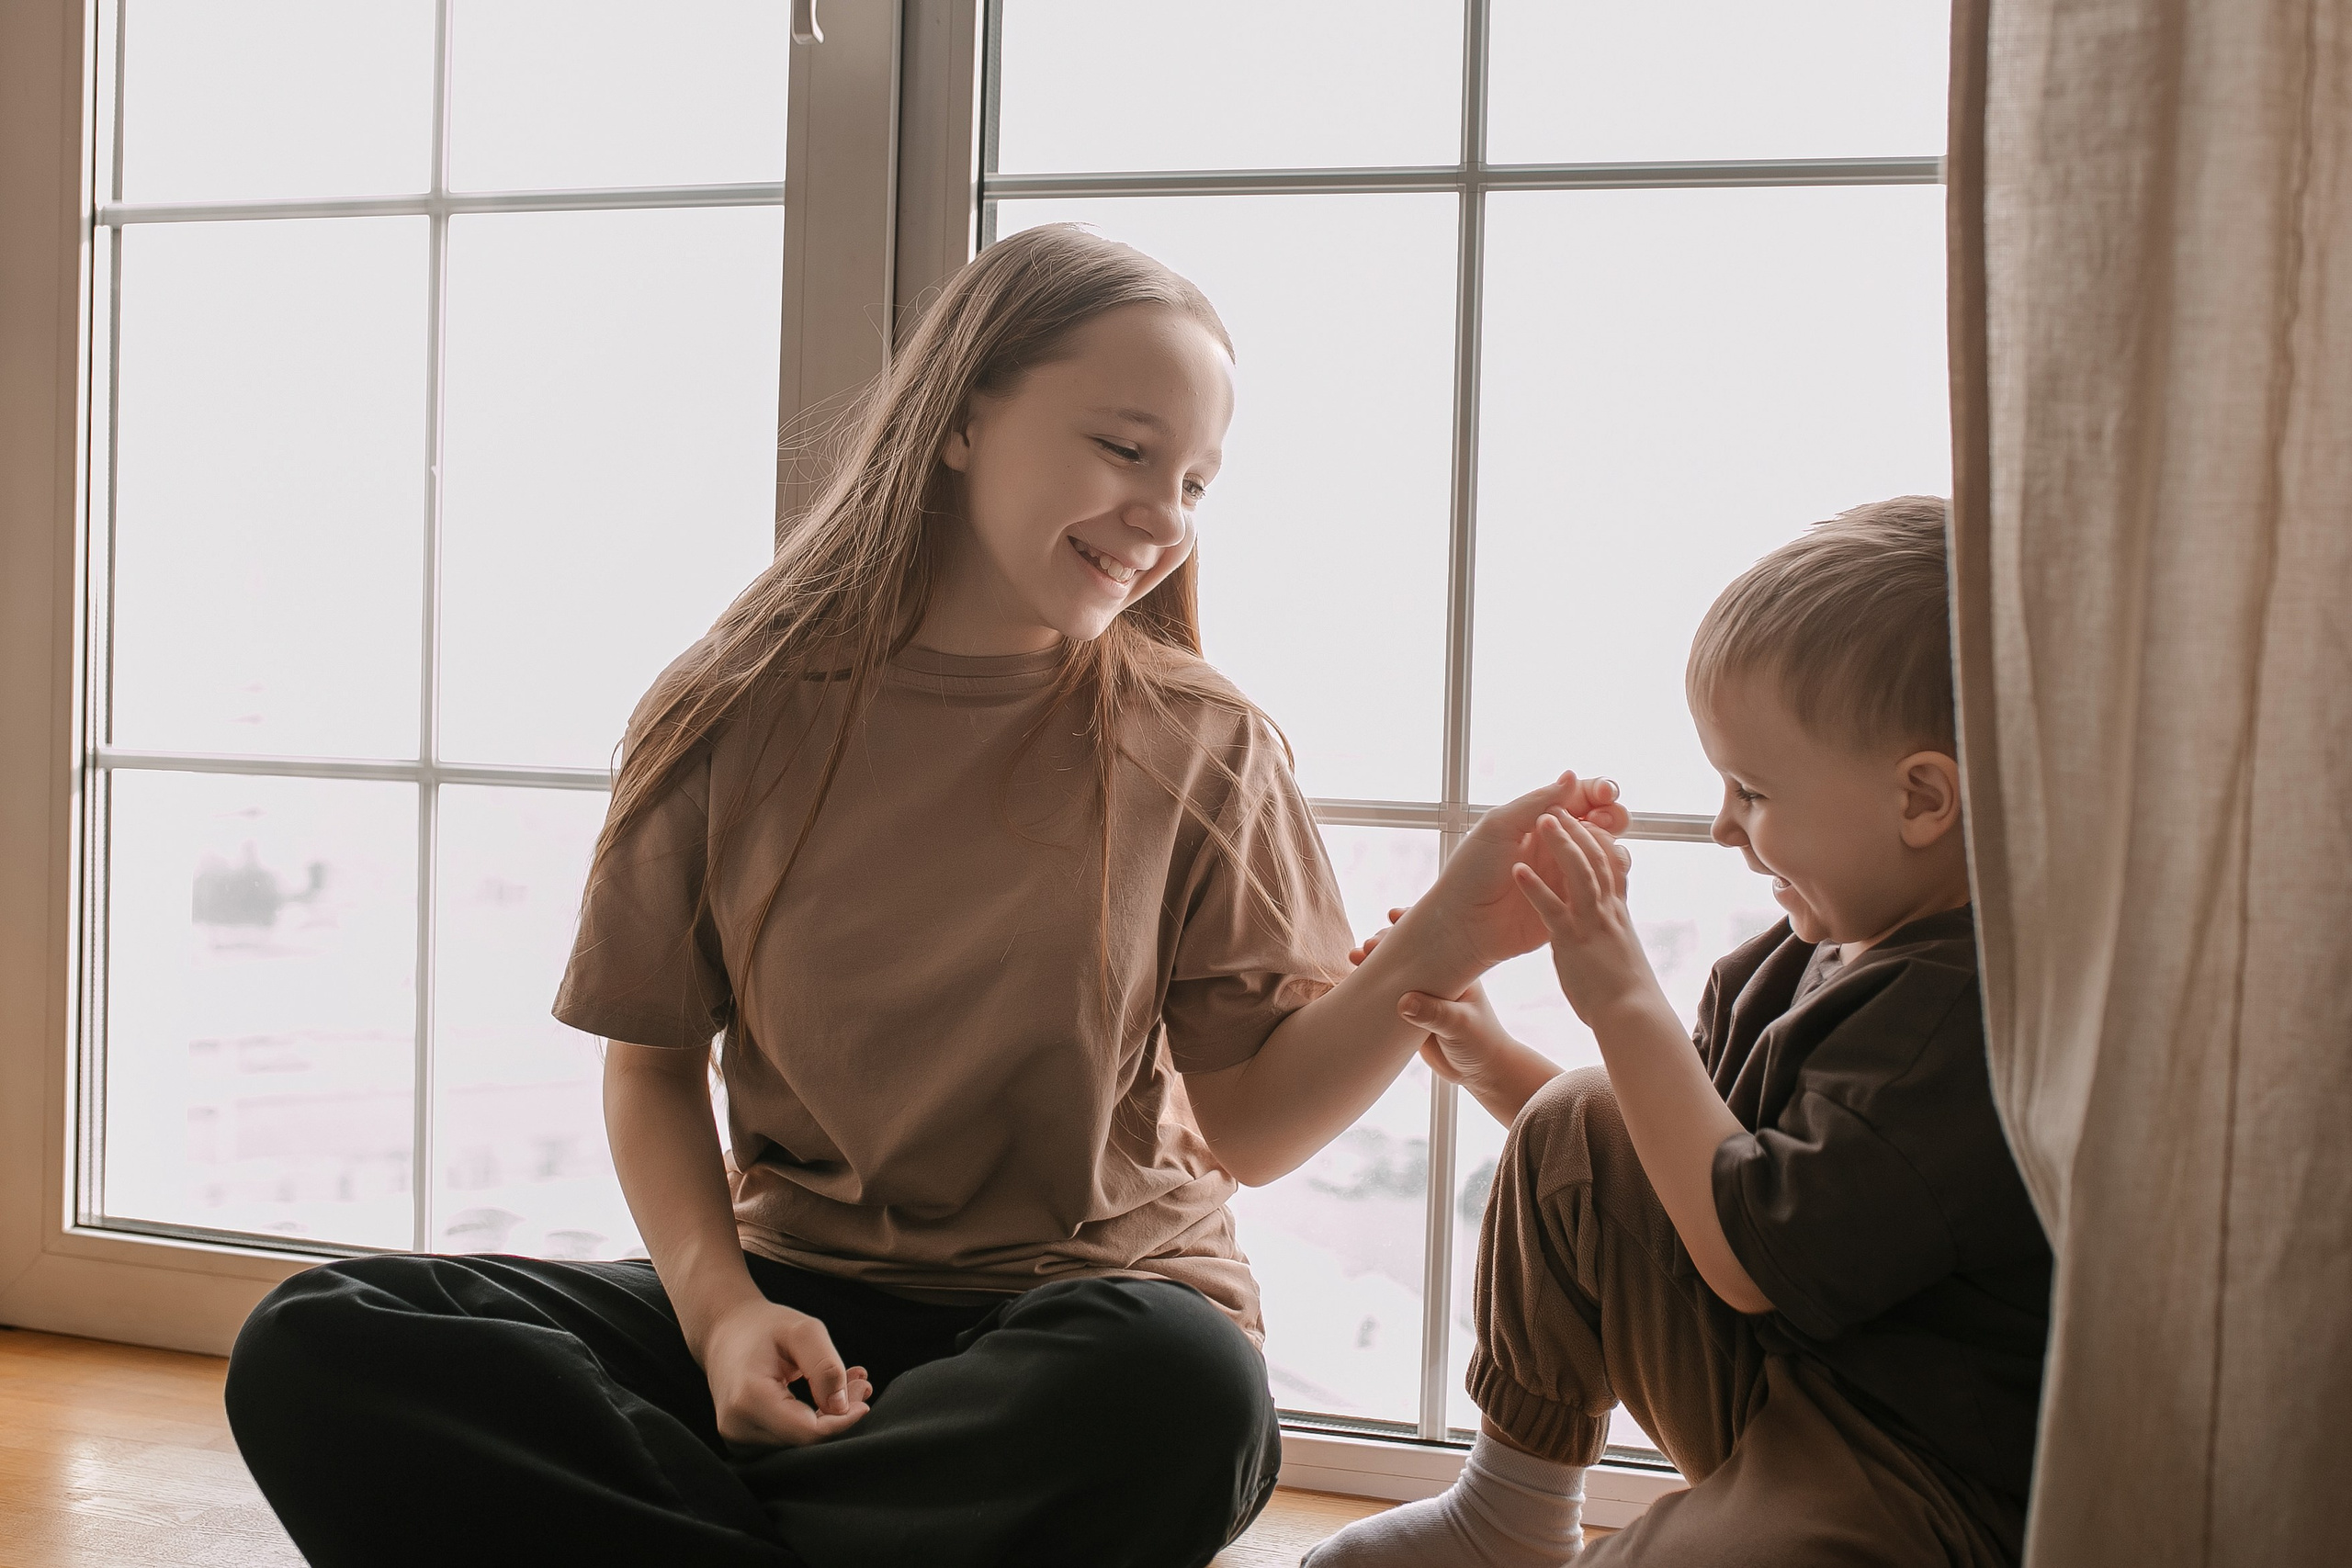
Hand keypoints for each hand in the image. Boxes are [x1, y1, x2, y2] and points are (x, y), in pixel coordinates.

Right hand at [697, 1297, 873, 1447]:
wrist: (724, 1332)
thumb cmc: (764, 1327)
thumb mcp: (803, 1331)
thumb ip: (825, 1366)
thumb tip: (841, 1408)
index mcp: (748, 1398)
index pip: (808, 1432)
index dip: (843, 1421)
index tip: (864, 1396)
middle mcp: (738, 1427)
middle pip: (805, 1439)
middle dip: (840, 1415)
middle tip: (859, 1381)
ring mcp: (738, 1440)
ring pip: (799, 1443)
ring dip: (829, 1418)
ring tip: (846, 1383)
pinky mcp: (743, 1443)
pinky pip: (788, 1440)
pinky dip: (813, 1421)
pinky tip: (826, 1396)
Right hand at [1351, 909, 1521, 1088]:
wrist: (1480, 1073)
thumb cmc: (1481, 1044)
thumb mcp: (1461, 1027)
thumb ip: (1435, 1015)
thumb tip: (1404, 1002)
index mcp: (1457, 971)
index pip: (1436, 938)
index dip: (1415, 924)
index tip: (1393, 917)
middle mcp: (1438, 977)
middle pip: (1409, 951)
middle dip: (1386, 944)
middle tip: (1367, 946)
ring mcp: (1422, 994)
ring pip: (1394, 972)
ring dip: (1374, 963)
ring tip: (1355, 958)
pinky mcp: (1410, 1013)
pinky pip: (1387, 996)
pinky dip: (1371, 987)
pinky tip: (1353, 982)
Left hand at [1418, 773, 1631, 974]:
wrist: (1461, 922)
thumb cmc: (1471, 872)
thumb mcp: (1499, 828)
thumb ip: (1536, 803)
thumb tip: (1572, 776)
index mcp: (1541, 821)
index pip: (1583, 797)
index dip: (1600, 792)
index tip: (1605, 794)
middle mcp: (1558, 845)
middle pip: (1604, 823)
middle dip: (1613, 815)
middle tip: (1602, 820)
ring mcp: (1567, 875)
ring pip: (1607, 855)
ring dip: (1607, 845)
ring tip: (1588, 845)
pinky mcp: (1571, 906)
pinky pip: (1599, 888)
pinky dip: (1601, 876)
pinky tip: (1584, 874)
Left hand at [1513, 812, 1664, 1029]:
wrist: (1631, 1017)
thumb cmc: (1627, 989)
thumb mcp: (1621, 947)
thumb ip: (1615, 920)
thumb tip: (1612, 907)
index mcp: (1616, 911)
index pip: (1611, 864)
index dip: (1598, 840)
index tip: (1587, 820)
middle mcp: (1607, 911)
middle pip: (1596, 858)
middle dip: (1579, 830)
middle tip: (1560, 808)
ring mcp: (1590, 923)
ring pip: (1579, 873)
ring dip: (1560, 845)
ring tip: (1542, 822)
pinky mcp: (1572, 940)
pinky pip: (1552, 907)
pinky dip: (1536, 887)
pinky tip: (1519, 870)